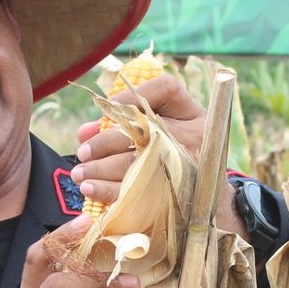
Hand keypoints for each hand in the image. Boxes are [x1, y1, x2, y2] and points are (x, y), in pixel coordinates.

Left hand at [73, 74, 245, 237]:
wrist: (209, 199)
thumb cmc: (176, 156)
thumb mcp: (164, 132)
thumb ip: (125, 125)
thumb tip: (84, 132)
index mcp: (194, 114)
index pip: (165, 89)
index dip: (131, 96)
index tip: (106, 109)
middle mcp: (196, 137)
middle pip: (146, 131)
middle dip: (105, 143)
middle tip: (82, 153)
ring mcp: (191, 167)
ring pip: (139, 163)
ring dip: (101, 170)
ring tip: (80, 174)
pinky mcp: (180, 193)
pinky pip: (139, 192)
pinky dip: (109, 191)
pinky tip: (91, 189)